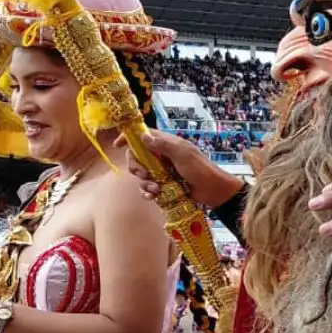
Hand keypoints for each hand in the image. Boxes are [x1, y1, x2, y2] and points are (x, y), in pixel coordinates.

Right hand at [125, 131, 244, 209]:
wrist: (214, 191)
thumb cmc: (201, 170)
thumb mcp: (183, 155)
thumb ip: (164, 145)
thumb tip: (144, 136)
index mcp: (167, 144)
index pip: (143, 136)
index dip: (129, 138)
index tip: (118, 145)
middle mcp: (162, 156)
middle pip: (137, 157)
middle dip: (136, 166)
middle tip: (144, 174)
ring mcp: (163, 171)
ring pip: (142, 174)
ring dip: (145, 183)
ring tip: (157, 189)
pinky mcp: (164, 185)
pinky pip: (148, 187)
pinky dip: (148, 192)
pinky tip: (153, 196)